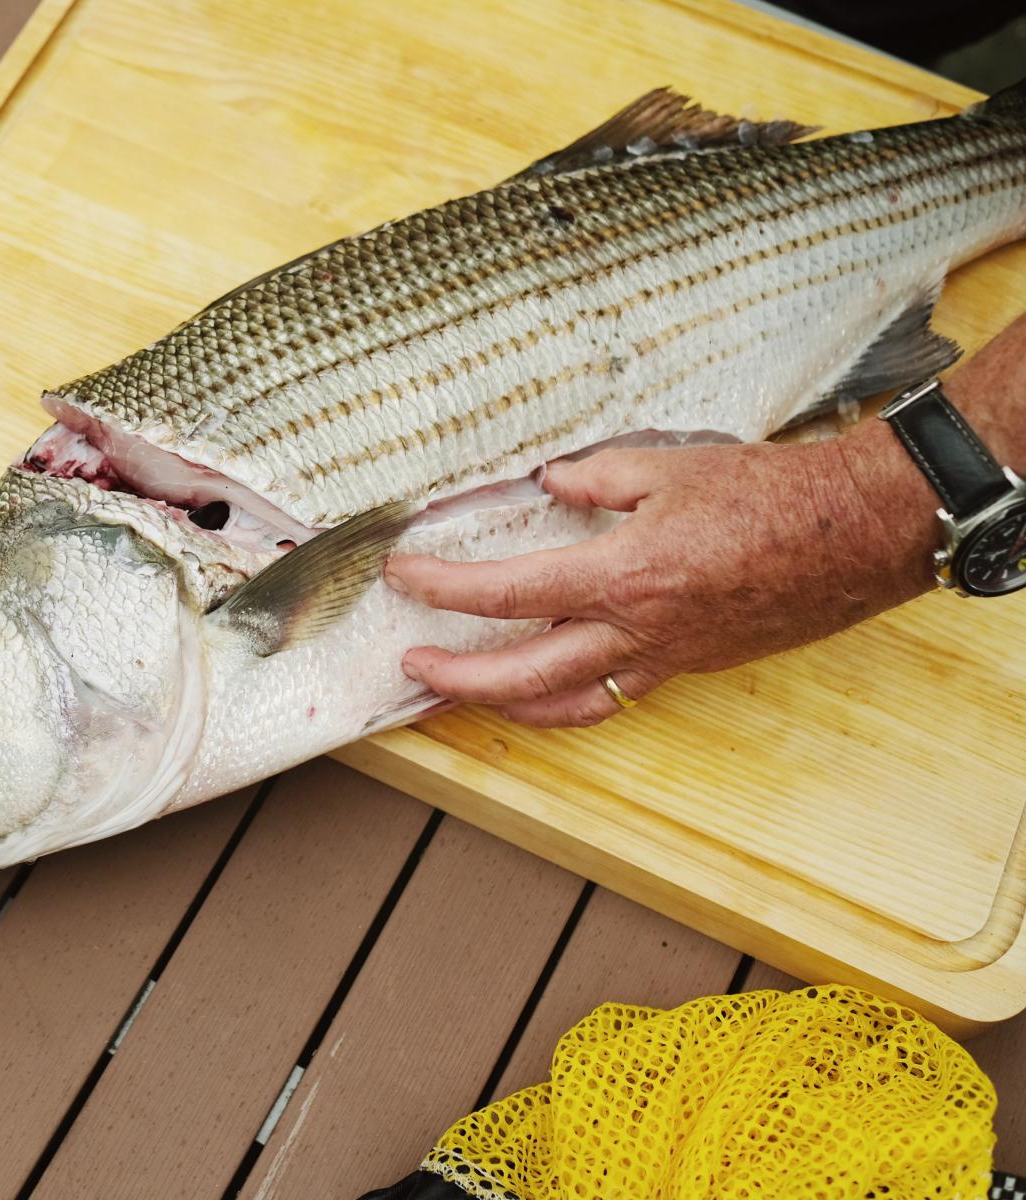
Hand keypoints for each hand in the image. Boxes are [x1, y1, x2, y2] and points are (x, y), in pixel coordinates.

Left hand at [383, 423, 941, 726]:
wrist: (854, 534)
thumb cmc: (769, 495)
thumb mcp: (669, 467)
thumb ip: (595, 480)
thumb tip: (546, 484)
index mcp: (622, 578)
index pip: (507, 593)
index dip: (444, 588)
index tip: (404, 576)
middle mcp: (636, 633)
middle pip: (522, 677)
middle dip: (456, 676)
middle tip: (412, 661)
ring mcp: (663, 659)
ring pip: (566, 707)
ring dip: (504, 705)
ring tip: (462, 691)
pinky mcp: (687, 667)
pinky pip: (610, 698)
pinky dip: (564, 700)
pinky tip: (543, 686)